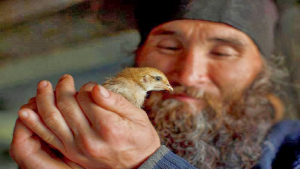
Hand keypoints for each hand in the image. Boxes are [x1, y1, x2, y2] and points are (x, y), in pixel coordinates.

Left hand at [17, 75, 160, 168]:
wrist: (139, 165)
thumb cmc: (140, 138)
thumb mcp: (138, 116)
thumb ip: (116, 102)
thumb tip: (95, 88)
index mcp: (109, 126)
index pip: (87, 97)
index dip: (86, 87)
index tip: (90, 87)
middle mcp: (91, 139)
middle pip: (67, 106)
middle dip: (63, 88)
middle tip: (64, 79)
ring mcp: (78, 148)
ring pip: (53, 119)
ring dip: (44, 99)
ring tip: (43, 86)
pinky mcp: (72, 153)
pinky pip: (48, 137)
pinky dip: (35, 123)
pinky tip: (26, 112)